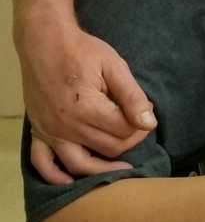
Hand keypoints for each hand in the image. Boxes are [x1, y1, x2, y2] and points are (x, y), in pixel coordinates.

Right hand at [16, 15, 155, 171]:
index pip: (125, 132)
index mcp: (86, 109)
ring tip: (122, 168)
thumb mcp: (114, 67)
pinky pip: (42, 163)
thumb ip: (132, 97)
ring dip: (102, 170)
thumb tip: (149, 122)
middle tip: (137, 128)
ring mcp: (49, 131)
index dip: (141, 126)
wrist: (44, 40)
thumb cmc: (83, 50)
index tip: (146, 114)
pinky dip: (55, 176)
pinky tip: (71, 181)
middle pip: (108, 149)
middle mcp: (66, 126)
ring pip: (80, 164)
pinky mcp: (38, 130)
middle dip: (129, 142)